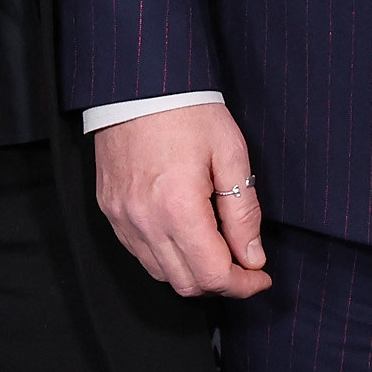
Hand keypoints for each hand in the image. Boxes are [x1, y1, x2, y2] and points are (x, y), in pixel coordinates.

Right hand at [93, 103, 271, 297]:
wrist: (139, 85)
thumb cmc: (188, 111)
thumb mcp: (231, 154)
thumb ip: (243, 212)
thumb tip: (252, 257)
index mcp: (178, 207)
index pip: (213, 275)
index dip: (243, 285)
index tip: (261, 277)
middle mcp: (145, 221)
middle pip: (187, 284)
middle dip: (222, 284)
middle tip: (245, 264)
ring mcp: (122, 219)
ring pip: (161, 274)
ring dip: (194, 273)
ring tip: (218, 248)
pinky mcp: (111, 211)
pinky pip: (140, 253)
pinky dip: (167, 257)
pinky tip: (186, 236)